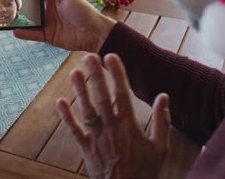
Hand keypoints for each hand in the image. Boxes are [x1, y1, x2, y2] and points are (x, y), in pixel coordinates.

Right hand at [13, 0, 114, 51]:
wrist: (94, 33)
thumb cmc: (84, 11)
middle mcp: (47, 10)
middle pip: (29, 7)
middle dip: (16, 5)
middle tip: (2, 3)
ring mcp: (47, 24)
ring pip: (29, 21)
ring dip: (18, 20)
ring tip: (4, 18)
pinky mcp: (48, 36)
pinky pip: (33, 34)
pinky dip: (24, 33)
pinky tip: (15, 31)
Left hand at [57, 53, 169, 178]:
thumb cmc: (144, 169)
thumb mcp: (160, 146)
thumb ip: (162, 120)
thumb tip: (164, 96)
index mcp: (130, 126)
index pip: (123, 94)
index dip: (117, 74)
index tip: (112, 57)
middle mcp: (112, 128)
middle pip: (102, 98)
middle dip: (96, 76)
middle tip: (88, 56)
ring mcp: (97, 137)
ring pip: (87, 110)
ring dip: (80, 91)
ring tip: (74, 72)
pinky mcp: (86, 147)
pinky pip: (74, 130)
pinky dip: (66, 116)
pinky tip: (60, 101)